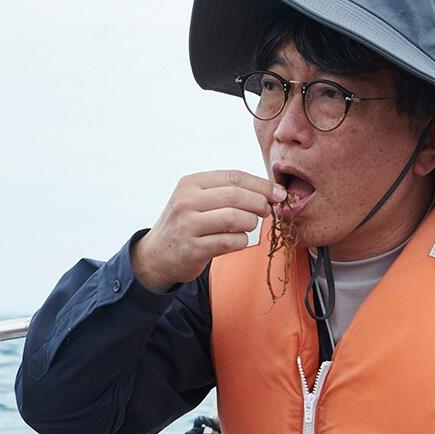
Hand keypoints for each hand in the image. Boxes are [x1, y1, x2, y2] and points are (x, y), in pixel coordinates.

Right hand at [131, 170, 285, 292]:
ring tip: (250, 226)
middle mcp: (187, 202)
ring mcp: (188, 226)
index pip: (234, 177)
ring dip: (252, 223)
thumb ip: (227, 192)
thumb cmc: (186, 224)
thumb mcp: (197, 199)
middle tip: (267, 211)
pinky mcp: (193, 249)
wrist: (156, 256)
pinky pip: (231, 242)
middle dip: (260, 203)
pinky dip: (242, 241)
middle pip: (236, 196)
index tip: (278, 193)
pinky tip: (238, 241)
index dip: (261, 184)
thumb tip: (270, 191)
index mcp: (191, 184)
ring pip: (236, 218)